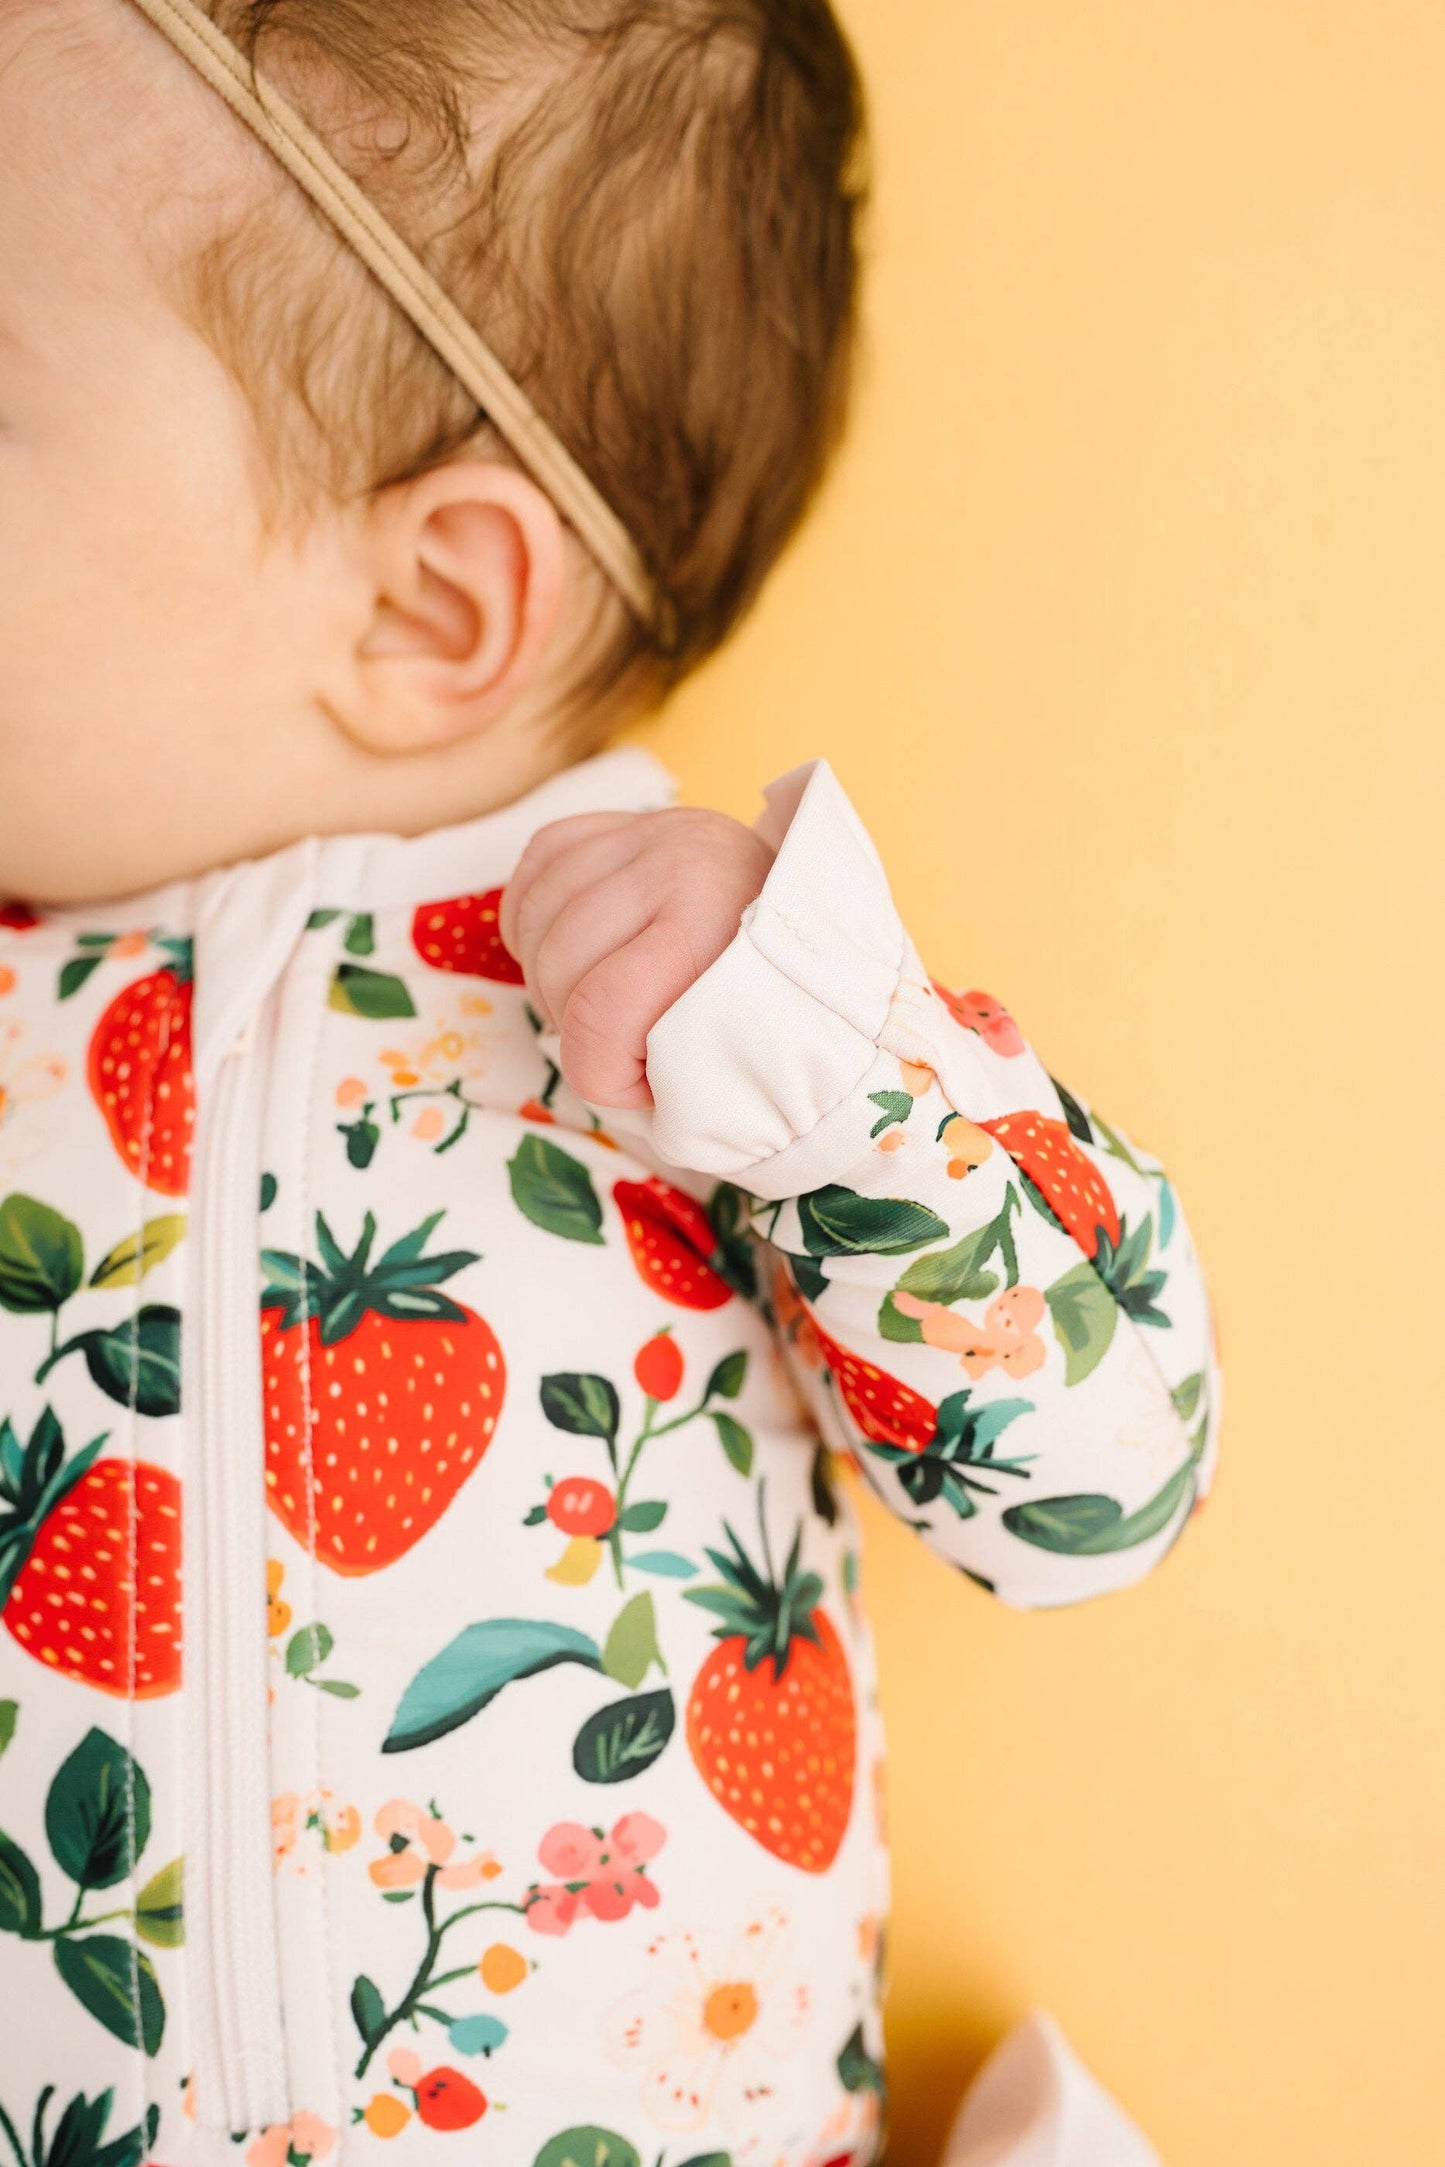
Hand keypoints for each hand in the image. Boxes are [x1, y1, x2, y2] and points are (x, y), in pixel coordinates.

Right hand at [499, 806, 774, 1109]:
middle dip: (571, 1026)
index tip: (637, 1082)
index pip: (600, 1016)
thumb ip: (675, 1073)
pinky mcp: (622, 821)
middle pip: (558, 967)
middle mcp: (677, 867)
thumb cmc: (773, 998)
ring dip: (547, 975)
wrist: (818, 915)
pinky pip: (537, 862)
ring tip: (590, 999)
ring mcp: (647, 835)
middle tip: (618, 1042)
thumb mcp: (744, 1047)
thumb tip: (607, 1082)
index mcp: (710, 930)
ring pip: (537, 918)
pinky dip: (531, 916)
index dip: (597, 1072)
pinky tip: (561, 948)